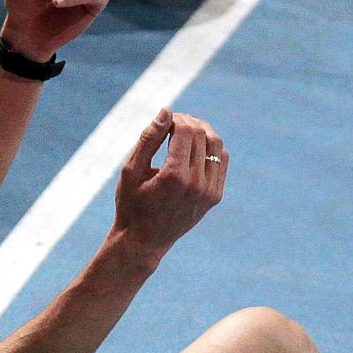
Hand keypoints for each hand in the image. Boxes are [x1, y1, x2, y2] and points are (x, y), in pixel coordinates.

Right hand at [111, 109, 227, 261]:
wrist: (144, 241)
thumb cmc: (131, 204)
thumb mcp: (131, 170)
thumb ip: (148, 139)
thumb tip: (166, 111)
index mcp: (174, 177)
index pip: (186, 130)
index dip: (175, 119)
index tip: (163, 122)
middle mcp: (196, 184)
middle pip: (202, 134)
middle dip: (187, 123)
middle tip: (171, 125)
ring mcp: (209, 192)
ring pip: (216, 145)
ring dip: (202, 131)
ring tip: (184, 133)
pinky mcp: (214, 196)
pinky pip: (222, 160)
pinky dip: (211, 147)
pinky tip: (194, 148)